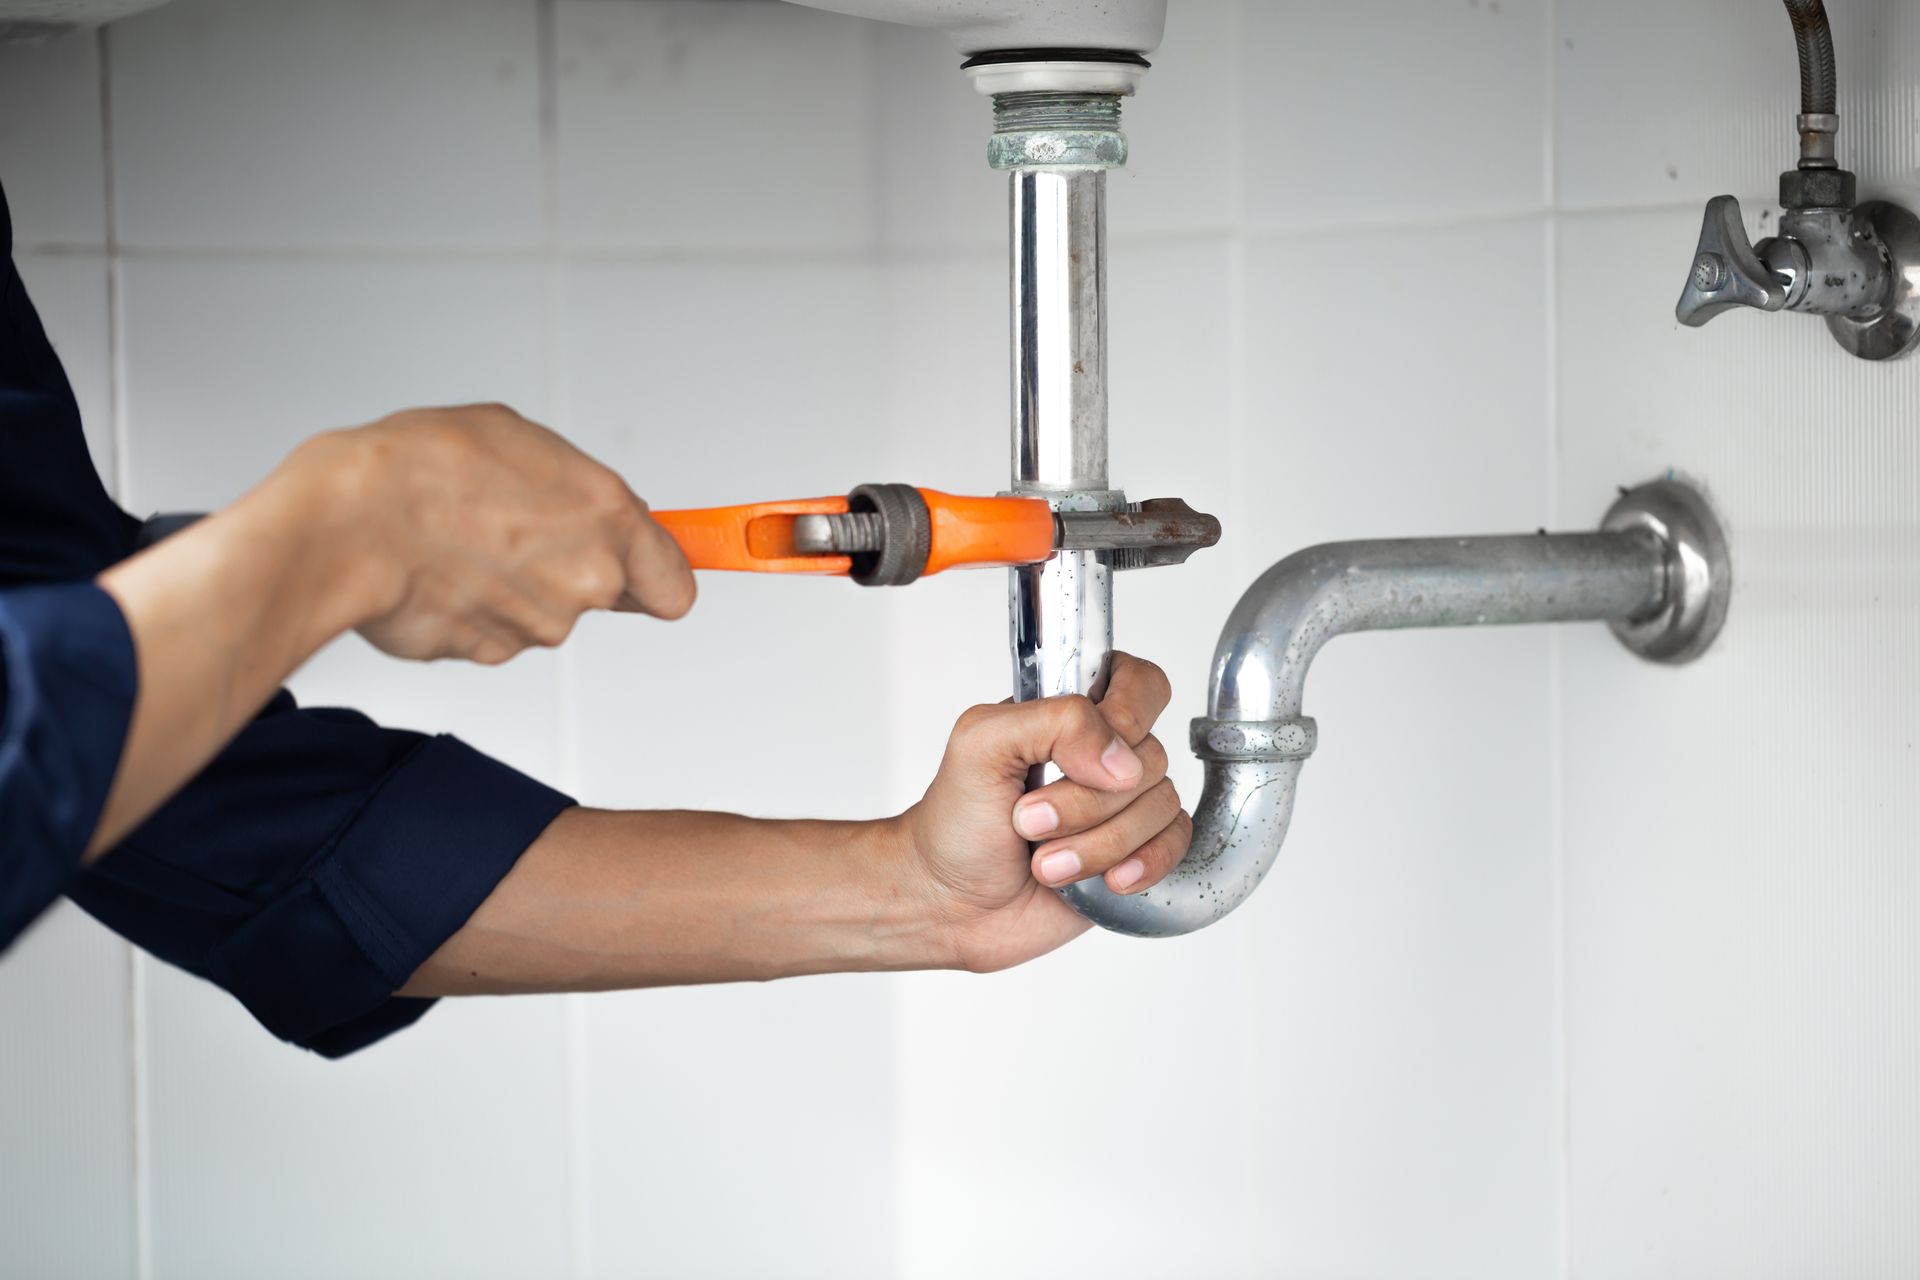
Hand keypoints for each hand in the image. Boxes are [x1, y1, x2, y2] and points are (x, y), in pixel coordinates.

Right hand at [286, 402, 695, 663]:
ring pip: (542, 613)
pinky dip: (471, 610)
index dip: (661, 577)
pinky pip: (492, 631)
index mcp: (609, 520)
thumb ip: (578, 490)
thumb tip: (595, 513)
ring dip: (513, 586)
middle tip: (514, 531)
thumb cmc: (422, 467)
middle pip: (602, 595)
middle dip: (568, 569)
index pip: (675, 584)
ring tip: (461, 541)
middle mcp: (586, 582)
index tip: (659, 574)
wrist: (345, 524)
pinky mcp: (489, 655)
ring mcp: (540, 626)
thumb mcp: (521, 440)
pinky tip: (438, 572)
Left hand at [902, 653, 1191, 972]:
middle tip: (1029, 820)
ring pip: (1160, 806)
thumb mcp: (979, 745)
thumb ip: (1052, 722)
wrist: (950, 904)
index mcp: (1070, 714)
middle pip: (1148, 757)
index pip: (1139, 683)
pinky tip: (1106, 879)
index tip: (1088, 758)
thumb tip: (1119, 758)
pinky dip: (1142, 864)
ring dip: (1097, 844)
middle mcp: (1104, 754)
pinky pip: (1176, 844)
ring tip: (1045, 862)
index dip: (1129, 716)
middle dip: (1085, 802)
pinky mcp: (1136, 850)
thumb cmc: (956, 824)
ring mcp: (1123, 804)